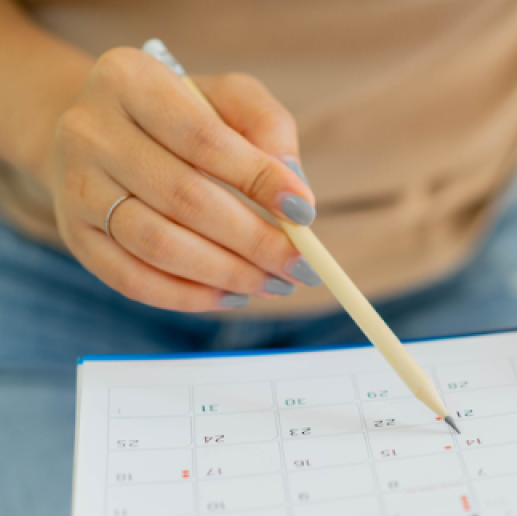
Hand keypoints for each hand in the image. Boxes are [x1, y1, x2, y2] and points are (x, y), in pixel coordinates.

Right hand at [48, 47, 319, 311]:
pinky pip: (131, 279)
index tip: (305, 213)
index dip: (259, 180)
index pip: (203, 139)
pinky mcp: (74, 234)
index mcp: (129, 80)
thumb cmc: (183, 113)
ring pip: (158, 245)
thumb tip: (294, 189)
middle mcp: (89, 131)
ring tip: (274, 283)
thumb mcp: (228, 98)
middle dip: (253, 240)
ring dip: (227, 273)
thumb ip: (268, 126)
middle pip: (184, 198)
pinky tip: (231, 294)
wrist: (100, 131)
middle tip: (301, 265)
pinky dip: (187, 296)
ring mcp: (75, 186)